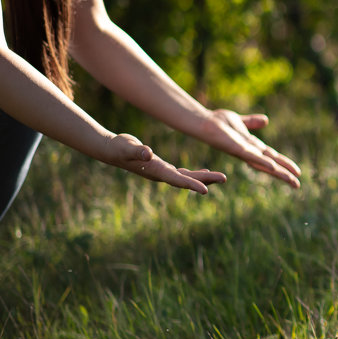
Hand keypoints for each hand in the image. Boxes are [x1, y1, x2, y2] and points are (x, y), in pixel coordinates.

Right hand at [103, 133, 225, 194]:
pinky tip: (204, 172)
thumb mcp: (128, 147)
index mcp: (156, 171)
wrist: (110, 150)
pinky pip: (182, 173)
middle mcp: (161, 174)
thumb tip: (147, 153)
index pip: (177, 180)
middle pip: (187, 180)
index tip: (205, 191)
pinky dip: (194, 174)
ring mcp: (162, 172)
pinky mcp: (162, 167)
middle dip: (206, 180)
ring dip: (204, 178)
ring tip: (221, 178)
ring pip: (187, 177)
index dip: (192, 185)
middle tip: (225, 178)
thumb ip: (138, 151)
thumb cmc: (119, 147)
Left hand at [195, 110, 302, 188]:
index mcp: (253, 147)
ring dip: (278, 172)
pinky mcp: (236, 149)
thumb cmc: (219, 122)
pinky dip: (262, 162)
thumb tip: (266, 120)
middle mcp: (250, 152)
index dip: (285, 165)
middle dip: (285, 174)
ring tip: (291, 180)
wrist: (204, 121)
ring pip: (265, 164)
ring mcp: (244, 152)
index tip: (297, 173)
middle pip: (272, 165)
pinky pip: (251, 156)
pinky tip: (272, 167)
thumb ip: (252, 122)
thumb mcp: (240, 122)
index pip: (273, 158)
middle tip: (298, 185)